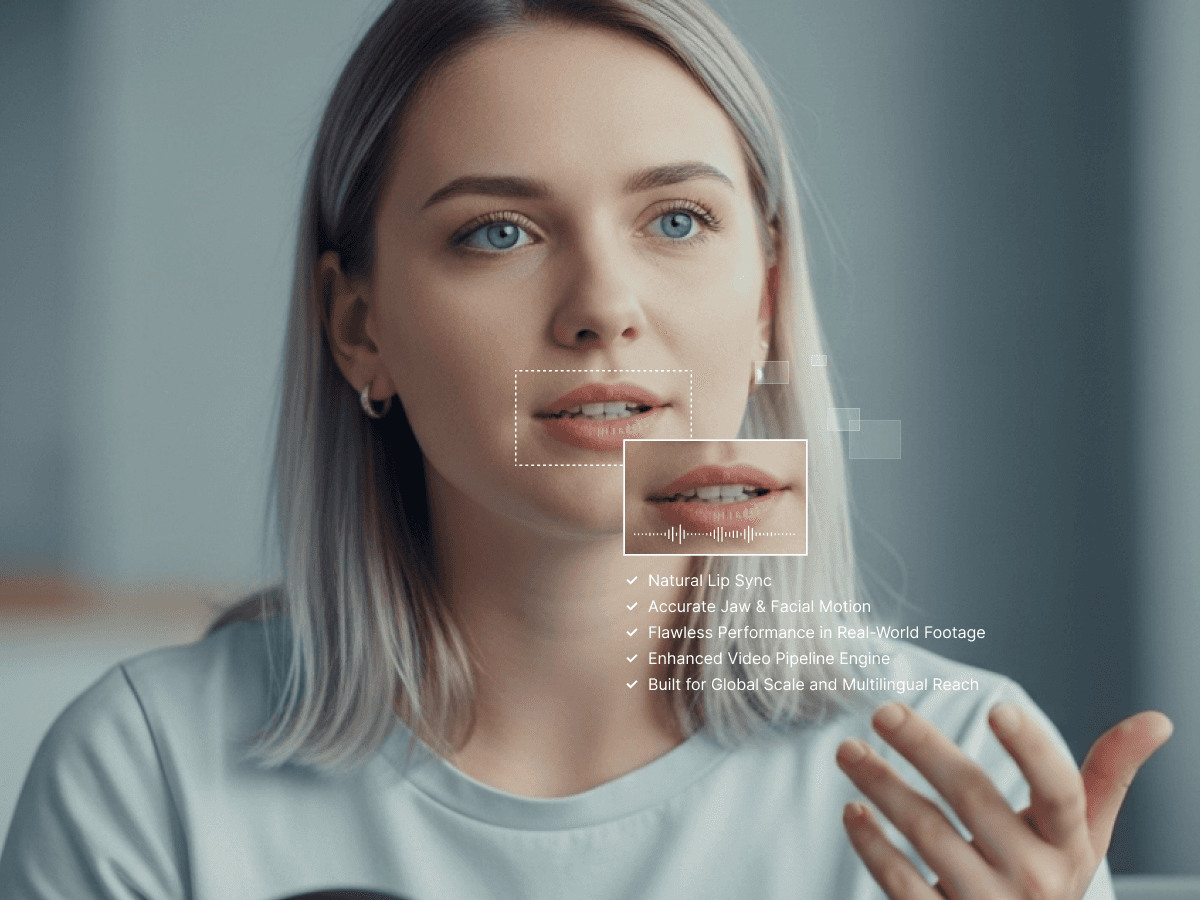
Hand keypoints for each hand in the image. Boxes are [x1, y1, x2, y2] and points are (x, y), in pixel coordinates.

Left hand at [835, 702, 1172, 899]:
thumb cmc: (1048, 875)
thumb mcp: (1081, 834)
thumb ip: (1108, 774)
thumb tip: (1158, 719)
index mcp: (1068, 846)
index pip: (1060, 794)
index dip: (1033, 751)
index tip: (999, 707)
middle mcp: (1033, 878)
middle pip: (975, 801)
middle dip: (925, 749)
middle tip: (884, 711)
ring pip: (929, 836)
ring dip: (884, 787)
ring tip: (849, 751)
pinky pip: (901, 883)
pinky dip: (872, 844)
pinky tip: (854, 811)